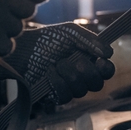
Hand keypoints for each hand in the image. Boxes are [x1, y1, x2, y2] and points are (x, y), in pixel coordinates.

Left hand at [0, 22, 114, 103]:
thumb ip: (90, 39)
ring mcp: (68, 87)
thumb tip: (108, 52)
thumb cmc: (46, 39)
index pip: (106, 71)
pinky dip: (58, 83)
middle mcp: (81, 76)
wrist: (22, 48)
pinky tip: (50, 73)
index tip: (100, 60)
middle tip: (76, 60)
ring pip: (81, 90)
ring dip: (70, 75)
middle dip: (88, 72)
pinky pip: (65, 96)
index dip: (107, 69)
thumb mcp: (70, 32)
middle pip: (97, 84)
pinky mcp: (54, 96)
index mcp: (88, 61)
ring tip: (57, 63)